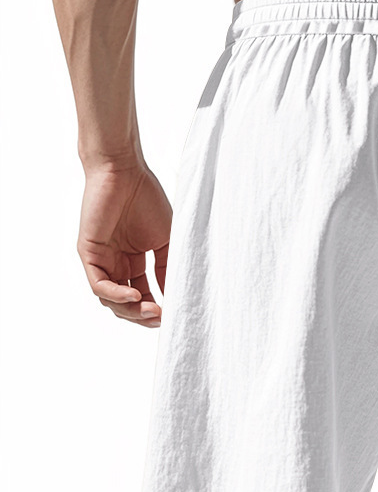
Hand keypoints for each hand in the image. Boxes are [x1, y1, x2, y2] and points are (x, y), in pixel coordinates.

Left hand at [77, 160, 171, 326]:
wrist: (125, 171)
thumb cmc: (147, 198)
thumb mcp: (166, 240)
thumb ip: (168, 268)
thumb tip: (174, 295)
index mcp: (133, 261)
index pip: (142, 296)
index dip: (156, 310)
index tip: (174, 316)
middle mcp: (115, 263)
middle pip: (126, 304)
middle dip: (144, 316)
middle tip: (162, 320)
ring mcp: (101, 260)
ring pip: (111, 300)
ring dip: (132, 311)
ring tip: (153, 312)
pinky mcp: (89, 253)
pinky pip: (99, 285)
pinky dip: (117, 295)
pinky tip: (136, 297)